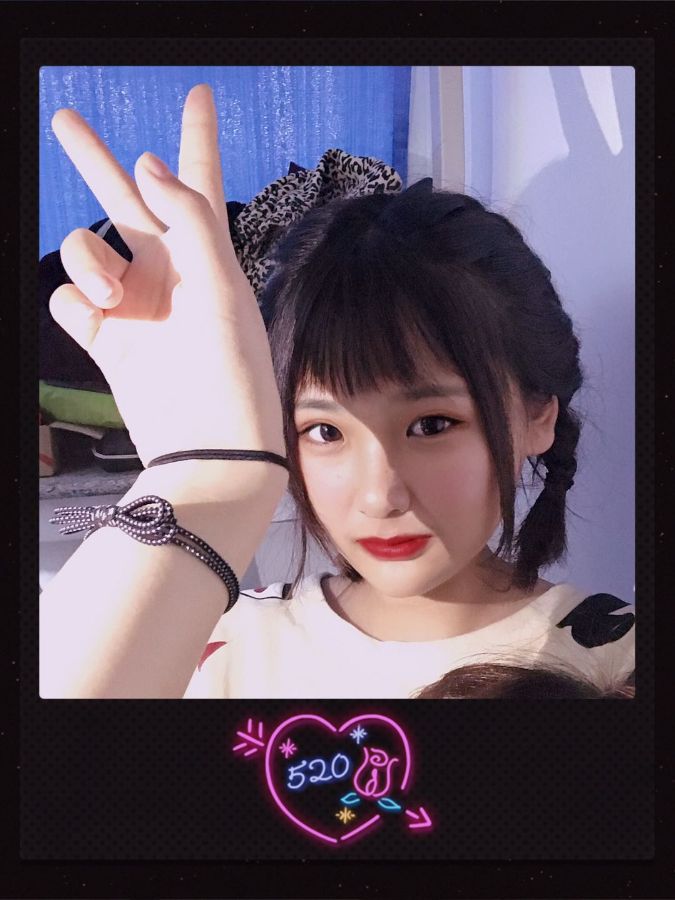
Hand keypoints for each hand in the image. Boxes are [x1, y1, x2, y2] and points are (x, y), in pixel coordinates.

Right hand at [49, 84, 283, 465]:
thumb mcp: (222, 285)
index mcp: (205, 252)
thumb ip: (189, 215)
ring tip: (115, 296)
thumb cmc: (230, 369)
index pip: (198, 180)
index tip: (199, 93)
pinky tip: (102, 316)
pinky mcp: (109, 339)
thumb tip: (147, 163)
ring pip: (86, 249)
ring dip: (87, 260)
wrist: (209, 447)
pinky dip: (77, 301)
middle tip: (65, 117)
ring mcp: (135, 305)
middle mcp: (168, 272)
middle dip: (96, 160)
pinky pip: (70, 300)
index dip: (197, 136)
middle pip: (125, 199)